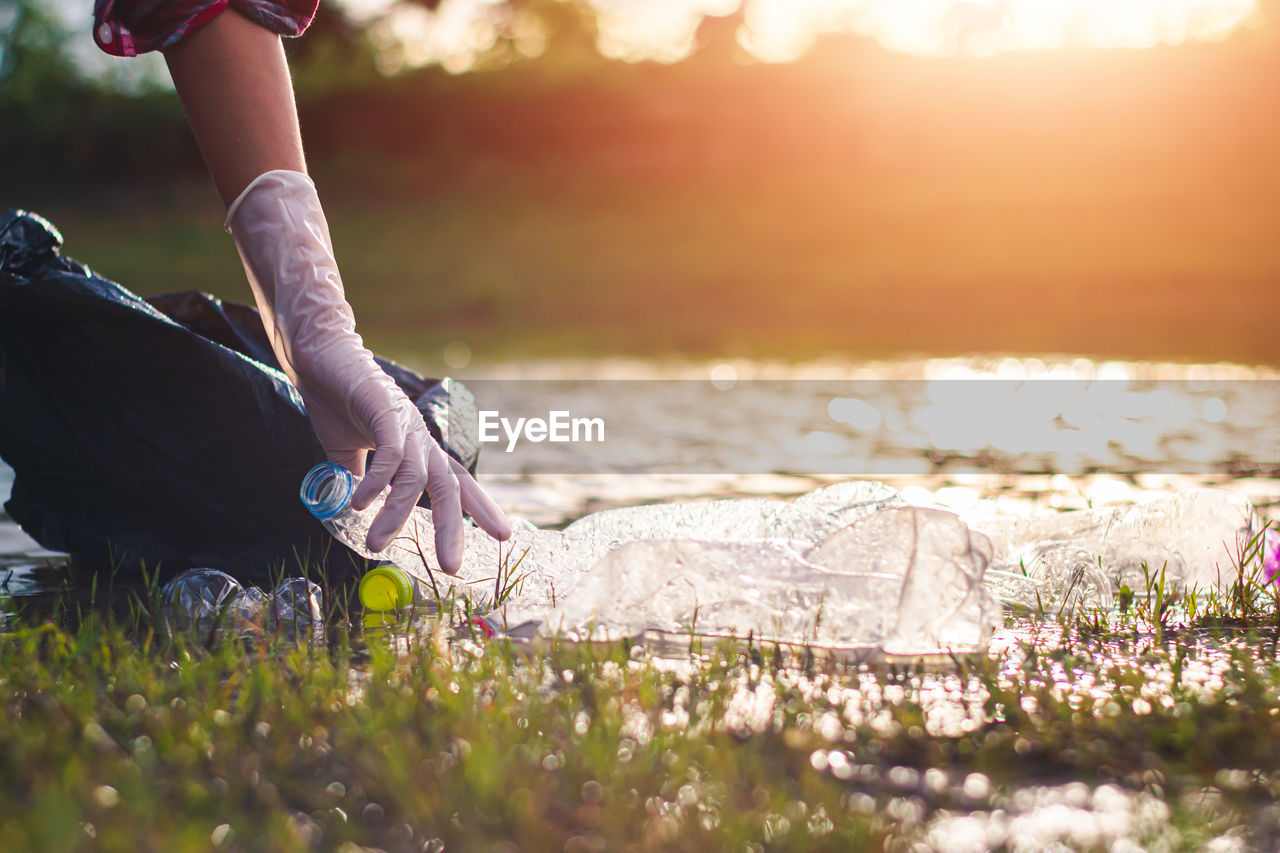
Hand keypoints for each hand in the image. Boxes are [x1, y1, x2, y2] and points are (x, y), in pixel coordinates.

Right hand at [226, 170, 509, 569]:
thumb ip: (356, 480)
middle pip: (447, 487)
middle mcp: (420, 437)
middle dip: (452, 528)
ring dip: (397, 514)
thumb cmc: (336, 400)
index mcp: (418, 448)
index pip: (457, 482)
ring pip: (415, 477)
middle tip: (450, 566)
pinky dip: (377, 481)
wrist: (317, 356)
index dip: (480, 507)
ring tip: (375, 543)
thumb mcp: (347, 452)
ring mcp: (404, 423)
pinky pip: (389, 453)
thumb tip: (350, 511)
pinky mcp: (384, 410)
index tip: (502, 536)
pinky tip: (358, 503)